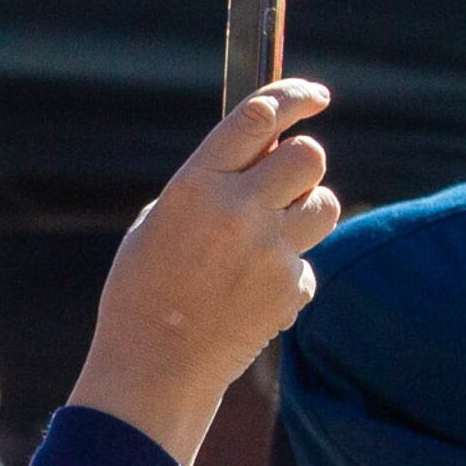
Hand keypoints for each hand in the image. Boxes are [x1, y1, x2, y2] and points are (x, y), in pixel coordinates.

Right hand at [66, 79, 338, 465]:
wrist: (151, 368)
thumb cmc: (141, 293)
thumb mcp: (157, 225)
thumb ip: (208, 188)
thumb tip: (259, 159)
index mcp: (195, 186)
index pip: (259, 117)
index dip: (294, 97)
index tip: (314, 97)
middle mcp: (237, 210)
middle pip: (308, 156)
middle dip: (300, 165)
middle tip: (284, 185)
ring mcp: (269, 250)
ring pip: (324, 204)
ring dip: (305, 213)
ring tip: (268, 241)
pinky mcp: (290, 287)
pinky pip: (306, 263)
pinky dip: (285, 276)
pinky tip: (248, 298)